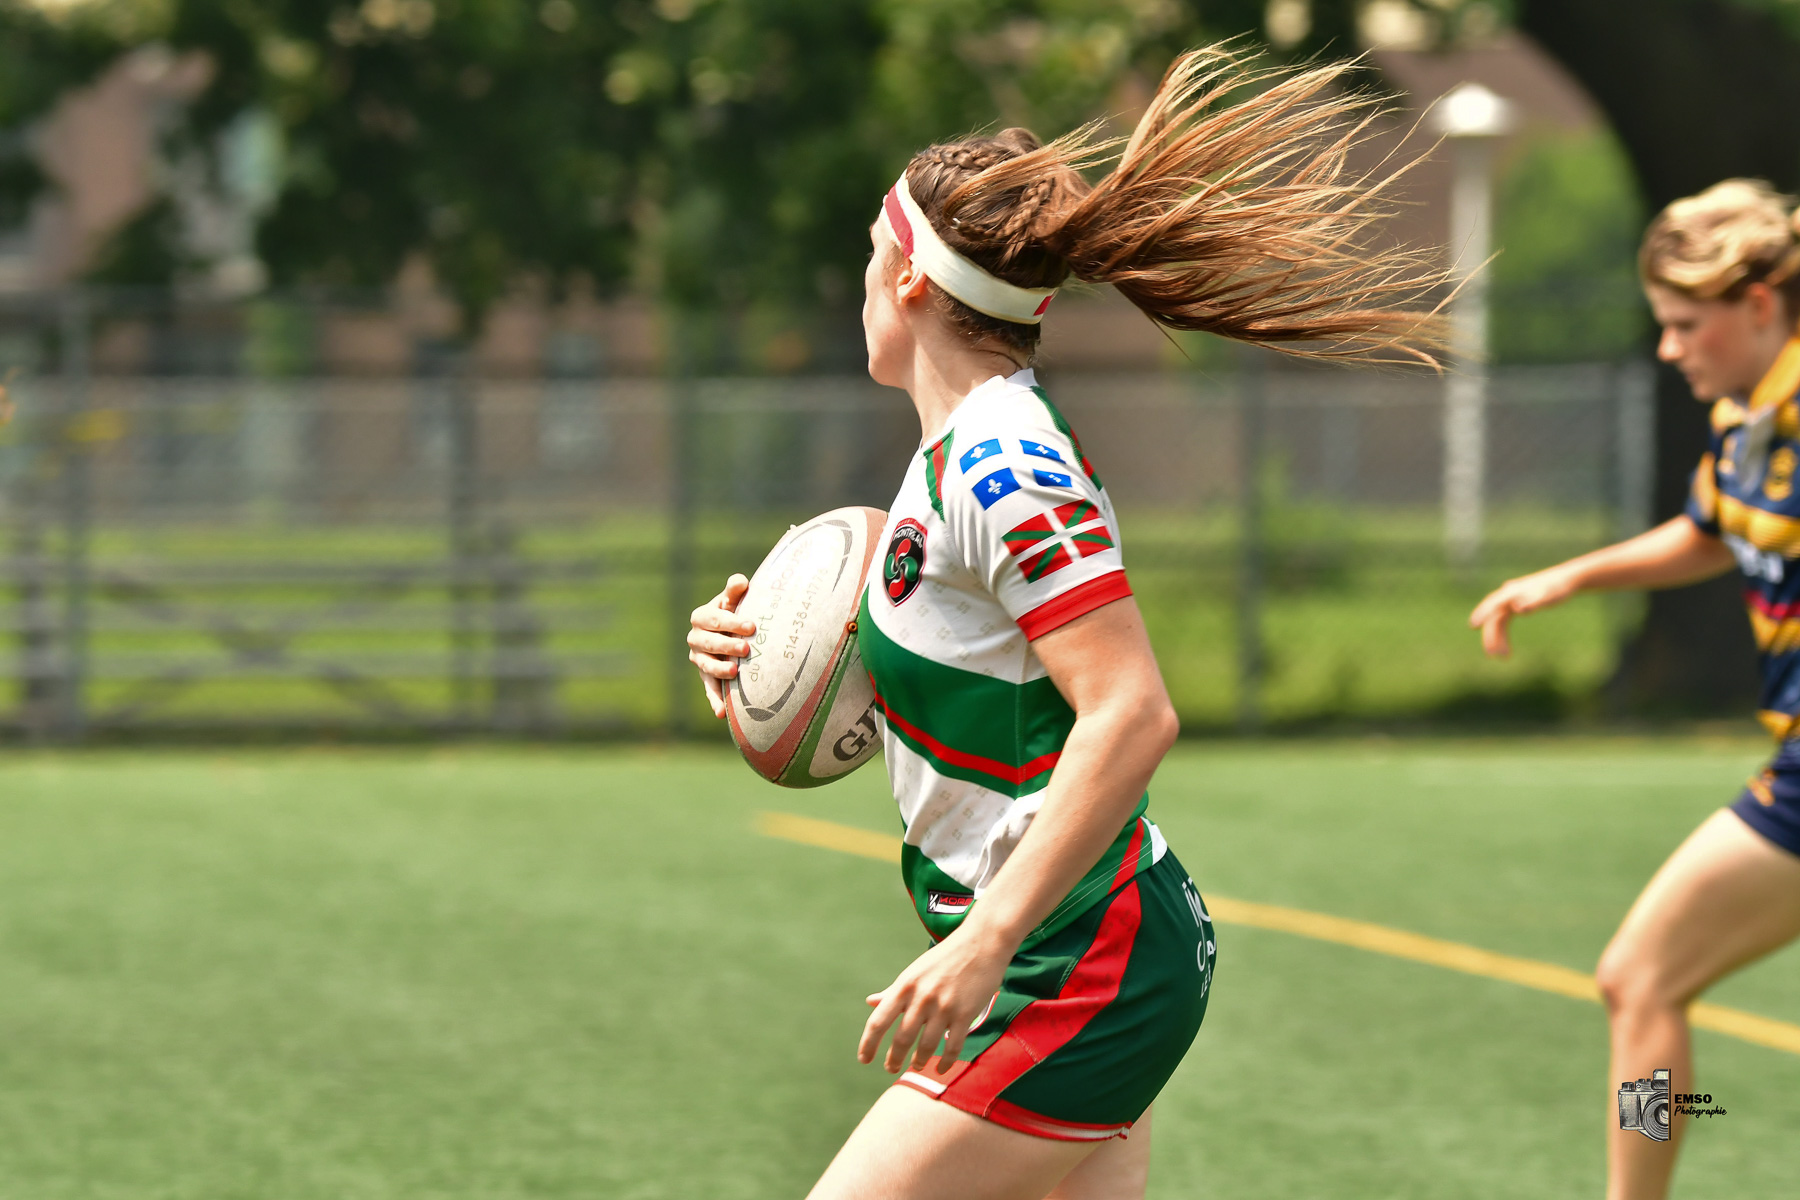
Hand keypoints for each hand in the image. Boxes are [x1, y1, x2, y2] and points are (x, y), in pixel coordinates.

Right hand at [687, 574, 753, 717]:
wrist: (734, 631)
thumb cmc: (736, 611)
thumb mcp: (734, 600)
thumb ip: (735, 590)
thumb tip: (741, 582)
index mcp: (701, 617)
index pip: (714, 619)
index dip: (731, 622)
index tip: (751, 626)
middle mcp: (696, 639)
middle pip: (709, 643)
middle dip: (727, 646)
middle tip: (746, 649)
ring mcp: (700, 660)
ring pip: (707, 666)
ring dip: (720, 670)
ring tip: (735, 672)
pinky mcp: (707, 678)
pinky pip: (709, 690)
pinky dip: (714, 701)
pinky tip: (721, 713)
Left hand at [859, 927, 1011, 1075]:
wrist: (982, 942)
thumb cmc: (945, 958)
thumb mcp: (914, 971)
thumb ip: (893, 991)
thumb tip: (870, 1002)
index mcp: (905, 986)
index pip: (879, 1021)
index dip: (868, 1044)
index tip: (864, 1059)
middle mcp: (922, 998)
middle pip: (902, 1039)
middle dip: (894, 1059)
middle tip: (890, 1068)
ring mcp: (944, 1007)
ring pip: (927, 1047)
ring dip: (919, 1061)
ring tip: (916, 1066)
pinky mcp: (965, 1013)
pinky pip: (953, 1046)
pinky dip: (946, 1062)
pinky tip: (941, 1069)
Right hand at [1468, 566, 1578, 657]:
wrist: (1566, 581)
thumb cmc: (1558, 588)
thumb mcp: (1548, 596)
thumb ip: (1533, 602)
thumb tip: (1517, 609)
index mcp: (1512, 592)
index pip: (1492, 604)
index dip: (1482, 614)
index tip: (1473, 625)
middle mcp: (1508, 596)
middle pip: (1494, 617)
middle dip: (1491, 636)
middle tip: (1493, 655)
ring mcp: (1511, 601)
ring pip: (1498, 622)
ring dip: (1498, 638)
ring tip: (1504, 656)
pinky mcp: (1516, 606)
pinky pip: (1504, 622)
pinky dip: (1503, 634)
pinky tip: (1506, 648)